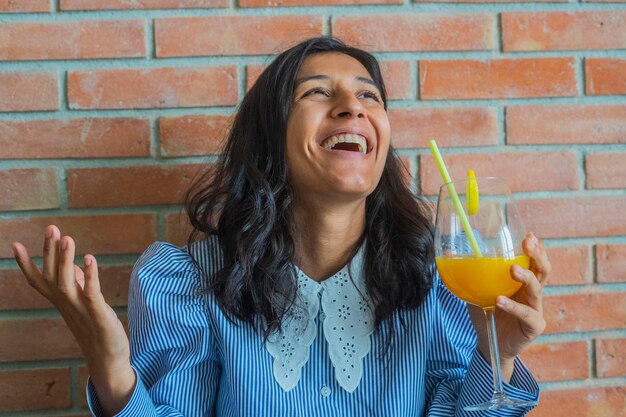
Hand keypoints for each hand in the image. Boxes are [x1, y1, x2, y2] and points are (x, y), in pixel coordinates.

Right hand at [12, 225, 134, 415]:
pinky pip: (91, 294)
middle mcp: (67, 305)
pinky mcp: (98, 315)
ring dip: (66, 260)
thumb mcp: (86, 304)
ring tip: (67, 239)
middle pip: (52, 276)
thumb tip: (79, 267)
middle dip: (50, 252)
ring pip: (67, 283)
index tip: (15, 244)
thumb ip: (80, 287)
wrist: (108, 360)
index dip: (26, 264)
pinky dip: (90, 276)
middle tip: (51, 228)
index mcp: (61, 302)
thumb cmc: (97, 330)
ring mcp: (81, 311)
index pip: (39, 281)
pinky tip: (90, 258)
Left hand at [469, 233, 550, 379]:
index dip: (535, 248)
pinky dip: (513, 306)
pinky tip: (499, 300)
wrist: (489, 344)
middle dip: (537, 255)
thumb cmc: (486, 314)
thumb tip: (448, 253)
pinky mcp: (534, 326)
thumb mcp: (475, 291)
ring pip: (536, 289)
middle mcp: (532, 293)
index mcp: (522, 282)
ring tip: (513, 269)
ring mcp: (535, 309)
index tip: (528, 235)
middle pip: (542, 270)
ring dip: (525, 277)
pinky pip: (526, 314)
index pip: (534, 261)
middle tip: (528, 244)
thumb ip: (468, 274)